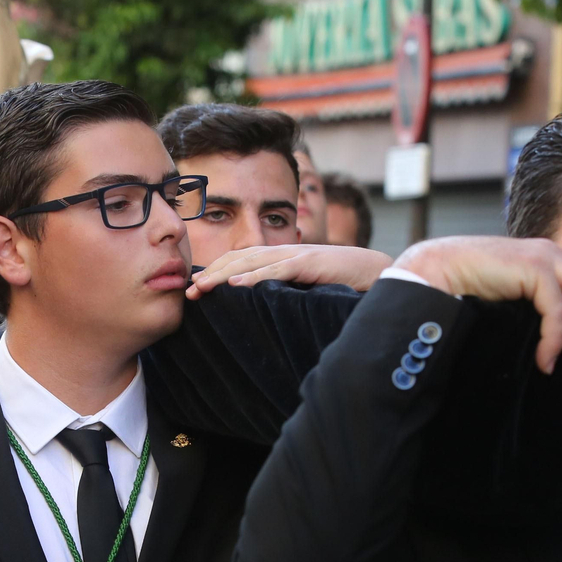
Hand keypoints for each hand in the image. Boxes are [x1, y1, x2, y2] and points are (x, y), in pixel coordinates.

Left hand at [186, 244, 392, 298]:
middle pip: (238, 259)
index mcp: (279, 256)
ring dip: (222, 275)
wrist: (375, 271)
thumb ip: (281, 292)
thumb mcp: (304, 288)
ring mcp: (295, 255)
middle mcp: (283, 251)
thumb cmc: (340, 282)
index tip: (194, 289)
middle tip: (187, 291)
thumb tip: (259, 309)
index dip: (215, 271)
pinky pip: (277, 270)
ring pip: (250, 262)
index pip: (239, 260)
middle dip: (210, 274)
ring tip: (201, 288)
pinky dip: (254, 276)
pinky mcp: (309, 263)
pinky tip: (236, 284)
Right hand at [394, 236, 561, 373]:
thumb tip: (555, 345)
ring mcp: (547, 257)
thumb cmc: (466, 289)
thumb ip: (535, 309)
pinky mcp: (534, 267)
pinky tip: (545, 360)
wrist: (434, 270)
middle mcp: (555, 254)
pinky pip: (558, 311)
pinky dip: (556, 339)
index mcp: (553, 259)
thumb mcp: (513, 299)